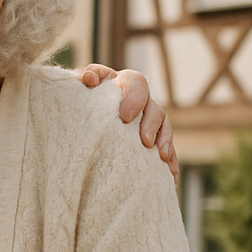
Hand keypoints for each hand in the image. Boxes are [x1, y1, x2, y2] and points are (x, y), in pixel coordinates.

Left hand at [80, 64, 177, 179]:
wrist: (83, 110)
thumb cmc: (81, 96)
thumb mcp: (80, 86)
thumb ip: (86, 79)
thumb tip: (90, 79)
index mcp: (123, 82)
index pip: (136, 82)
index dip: (134, 98)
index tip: (125, 117)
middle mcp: (141, 98)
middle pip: (154, 108)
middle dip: (151, 125)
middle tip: (144, 142)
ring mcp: (148, 117)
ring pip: (164, 127)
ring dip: (165, 142)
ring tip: (162, 157)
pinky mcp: (153, 135)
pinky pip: (167, 146)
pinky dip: (170, 158)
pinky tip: (170, 173)